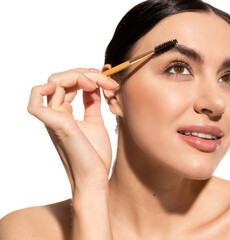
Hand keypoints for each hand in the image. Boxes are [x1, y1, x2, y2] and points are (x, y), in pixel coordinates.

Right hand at [27, 68, 118, 192]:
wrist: (96, 178)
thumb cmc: (95, 155)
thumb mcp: (95, 122)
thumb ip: (91, 103)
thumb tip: (93, 86)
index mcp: (64, 114)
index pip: (67, 84)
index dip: (86, 76)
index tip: (108, 80)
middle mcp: (56, 114)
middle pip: (60, 80)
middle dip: (84, 73)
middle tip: (107, 80)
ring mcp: (54, 119)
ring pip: (53, 83)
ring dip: (77, 76)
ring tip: (97, 83)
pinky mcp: (57, 125)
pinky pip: (35, 105)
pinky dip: (41, 91)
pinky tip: (61, 86)